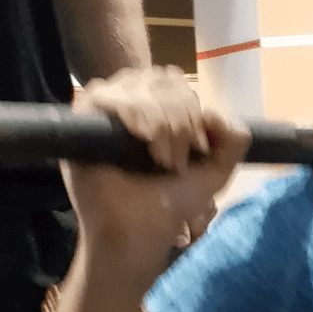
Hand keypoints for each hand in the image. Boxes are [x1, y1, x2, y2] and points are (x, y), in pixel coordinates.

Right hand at [61, 67, 250, 279]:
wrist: (139, 233)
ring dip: (161, 121)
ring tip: (160, 160)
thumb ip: (233, 140)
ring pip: (139, 84)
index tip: (195, 150)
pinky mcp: (79, 120)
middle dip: (180, 118)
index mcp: (156, 111)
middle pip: (161, 78)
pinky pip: (106, 93)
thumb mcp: (215, 172)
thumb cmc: (169, 205)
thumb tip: (215, 113)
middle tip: (175, 160)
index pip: (174, 81)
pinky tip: (142, 138)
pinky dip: (135, 113)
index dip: (191, 109)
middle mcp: (128, 103)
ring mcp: (102, 111)